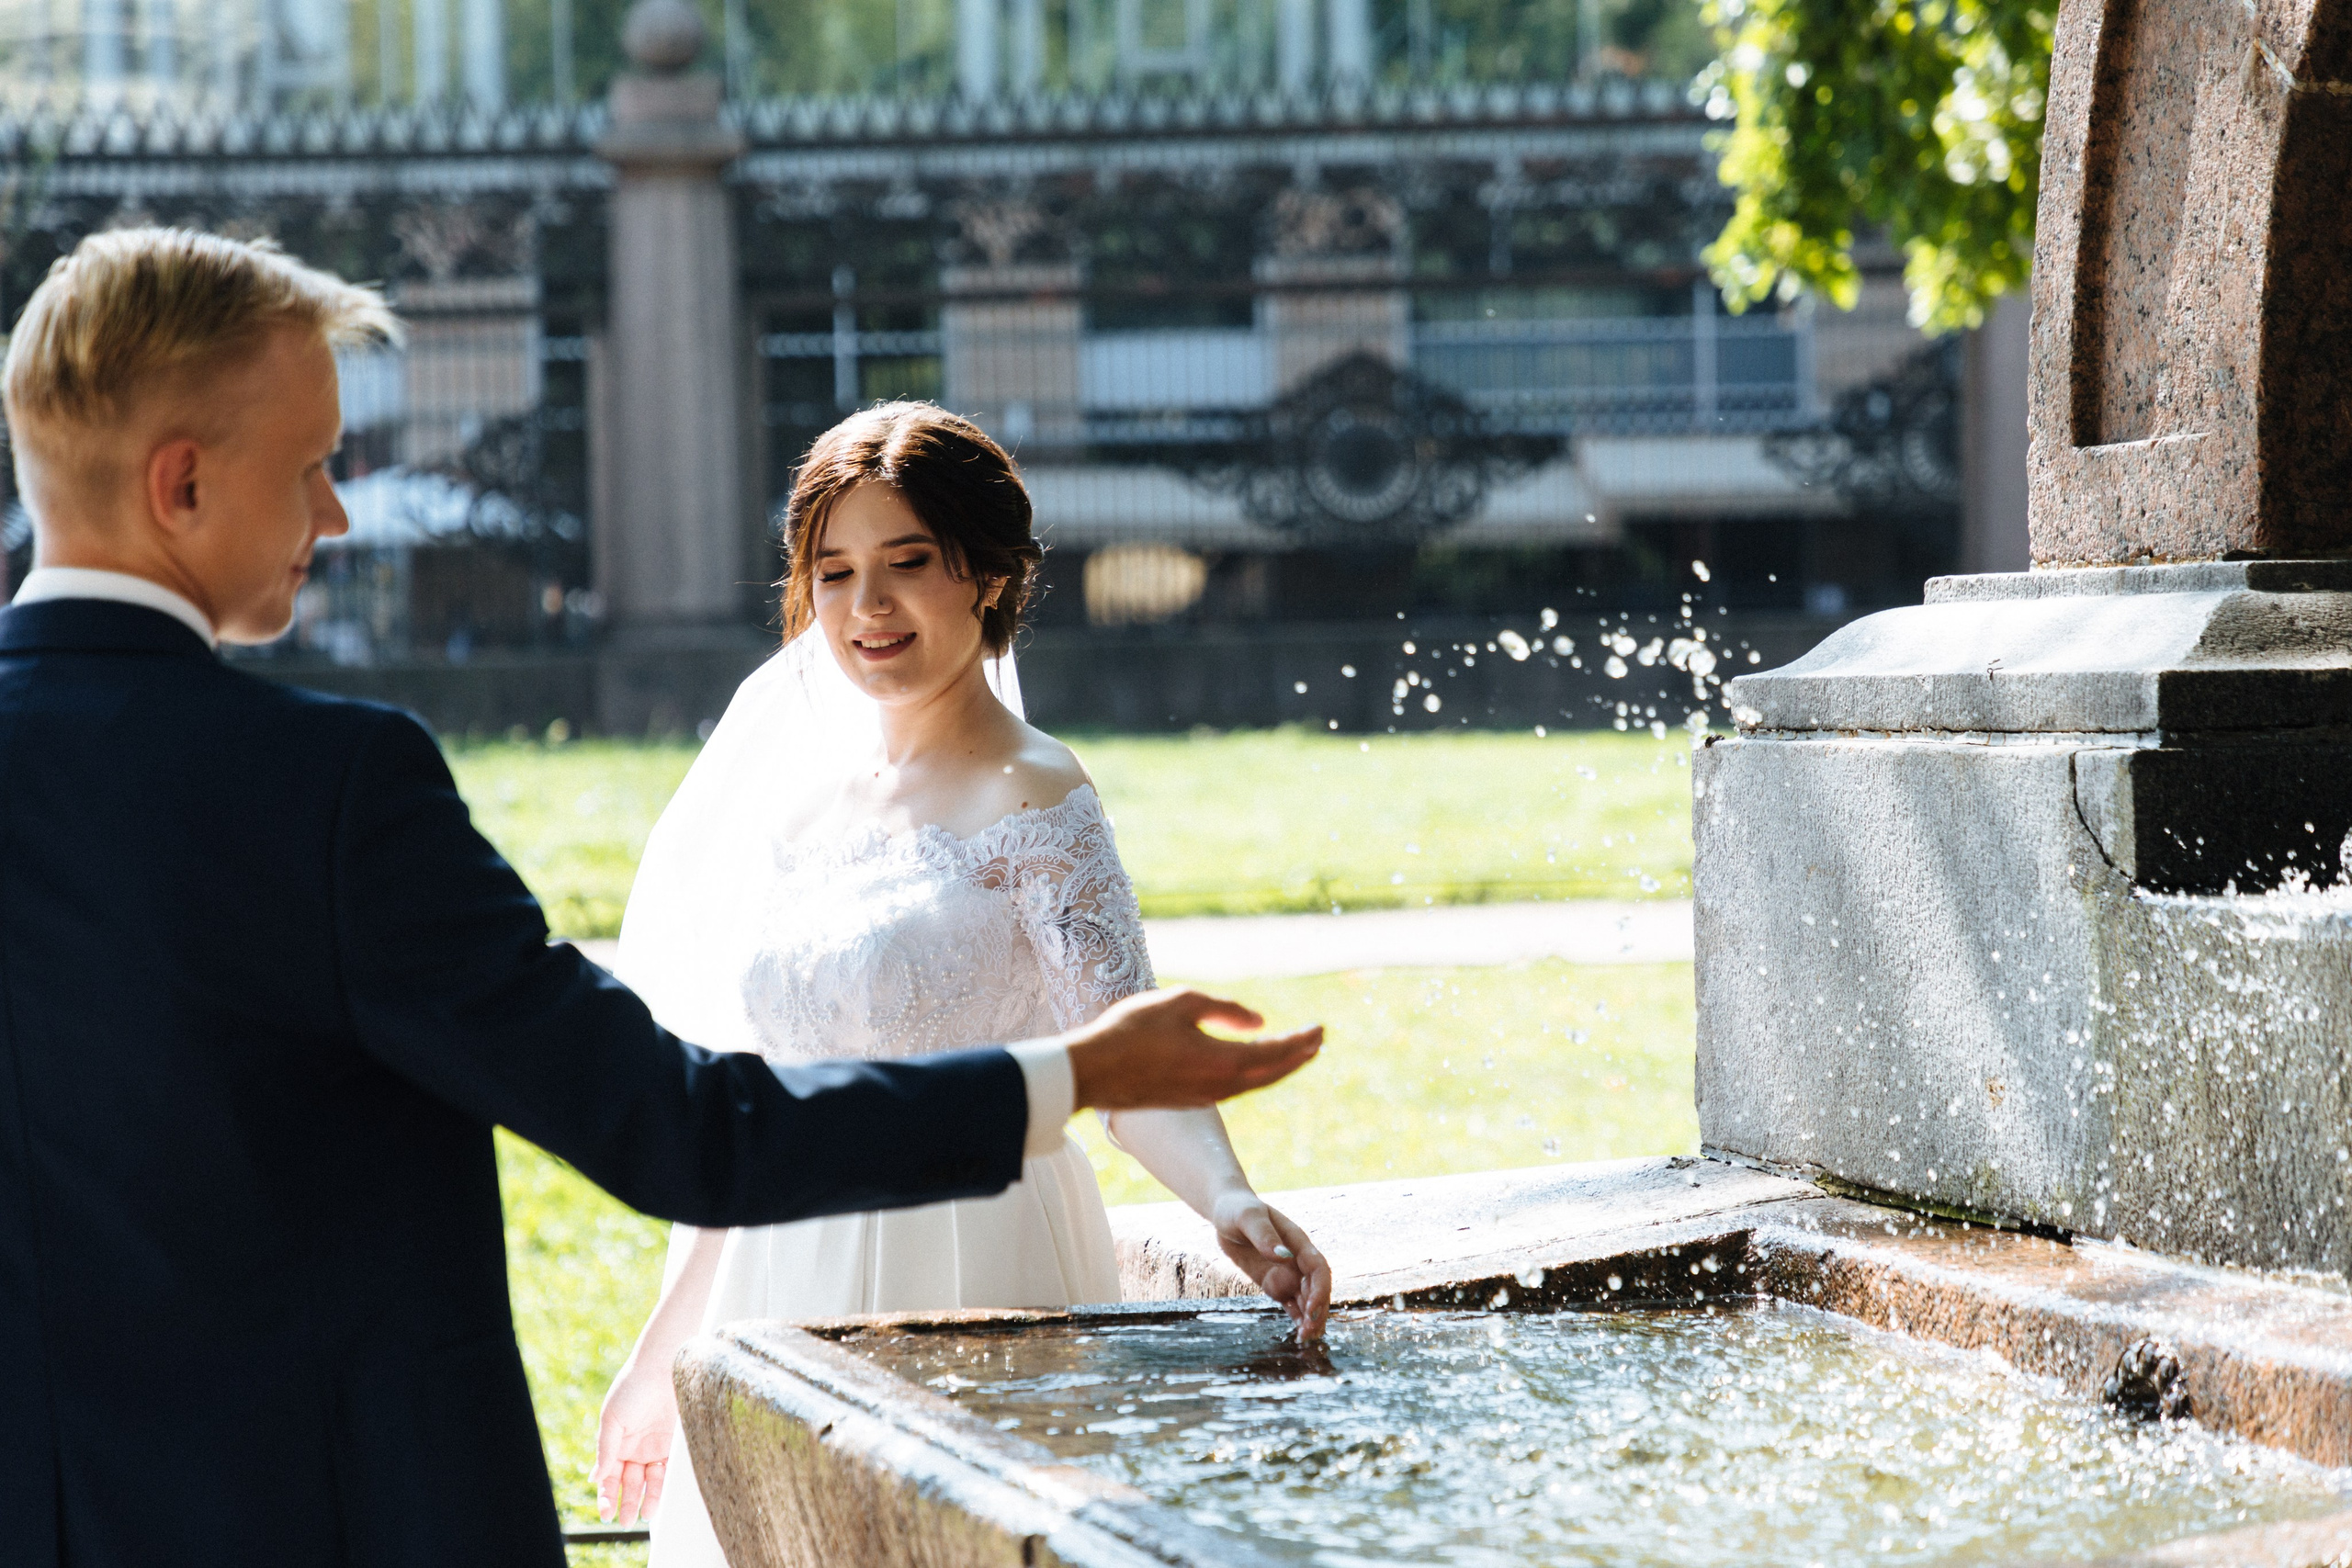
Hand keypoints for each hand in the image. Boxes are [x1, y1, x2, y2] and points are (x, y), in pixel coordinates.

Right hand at [591, 1356, 678, 1526]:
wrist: (665, 1365)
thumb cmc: (633, 1387)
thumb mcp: (612, 1419)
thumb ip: (606, 1448)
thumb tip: (595, 1478)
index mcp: (616, 1443)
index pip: (609, 1477)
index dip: (607, 1495)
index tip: (606, 1512)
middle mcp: (635, 1448)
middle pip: (629, 1483)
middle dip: (626, 1502)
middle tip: (625, 1521)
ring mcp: (655, 1447)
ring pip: (650, 1481)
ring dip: (647, 1499)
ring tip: (645, 1515)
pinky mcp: (675, 1444)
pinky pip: (670, 1470)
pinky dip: (665, 1486)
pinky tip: (660, 1498)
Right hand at [1065, 989, 1320, 1111]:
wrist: (1091, 1071)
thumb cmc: (1131, 1030)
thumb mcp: (1181, 1003)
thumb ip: (1225, 1009)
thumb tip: (1260, 1023)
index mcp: (1223, 1062)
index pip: (1277, 1052)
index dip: (1302, 1040)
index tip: (1322, 1028)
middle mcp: (1220, 1086)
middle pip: (1272, 1073)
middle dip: (1298, 1056)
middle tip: (1319, 1040)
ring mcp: (1204, 1097)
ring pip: (1254, 1082)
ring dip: (1278, 1066)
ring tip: (1296, 1051)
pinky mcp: (1188, 1099)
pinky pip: (1235, 1086)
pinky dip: (1255, 1073)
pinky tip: (1253, 1062)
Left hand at [1210, 1192, 1331, 1341]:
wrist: (1226, 1213)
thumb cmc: (1237, 1209)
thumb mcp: (1247, 1217)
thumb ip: (1264, 1235)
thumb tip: (1283, 1255)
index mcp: (1297, 1241)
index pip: (1318, 1267)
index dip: (1319, 1289)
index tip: (1311, 1308)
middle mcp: (1297, 1259)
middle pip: (1316, 1288)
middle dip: (1316, 1310)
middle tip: (1308, 1332)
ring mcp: (1287, 1272)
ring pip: (1306, 1299)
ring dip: (1309, 1318)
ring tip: (1305, 1338)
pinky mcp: (1275, 1282)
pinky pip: (1291, 1302)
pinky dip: (1296, 1317)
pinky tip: (1298, 1333)